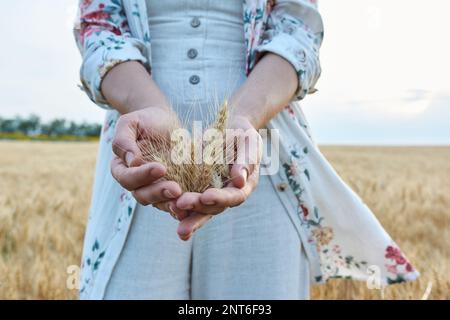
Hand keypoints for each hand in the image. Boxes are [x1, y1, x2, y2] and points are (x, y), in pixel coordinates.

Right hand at [110, 106, 187, 217]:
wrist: (165, 122)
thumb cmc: (145, 121)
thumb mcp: (130, 123)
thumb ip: (124, 140)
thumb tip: (132, 162)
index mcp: (122, 168)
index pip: (127, 178)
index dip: (142, 176)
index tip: (161, 168)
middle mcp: (136, 183)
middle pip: (142, 195)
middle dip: (159, 193)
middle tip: (176, 188)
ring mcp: (154, 189)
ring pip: (159, 203)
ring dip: (171, 203)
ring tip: (186, 199)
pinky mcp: (172, 191)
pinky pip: (175, 202)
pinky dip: (183, 205)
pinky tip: (193, 204)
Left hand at [174, 115, 262, 239]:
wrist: (231, 131)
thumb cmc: (244, 134)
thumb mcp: (249, 142)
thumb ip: (247, 160)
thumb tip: (240, 180)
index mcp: (245, 185)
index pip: (234, 196)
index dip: (221, 198)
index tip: (206, 196)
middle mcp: (229, 194)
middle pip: (215, 208)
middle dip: (198, 209)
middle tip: (181, 205)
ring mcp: (213, 193)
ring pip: (200, 209)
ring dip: (187, 214)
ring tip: (171, 211)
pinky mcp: (199, 188)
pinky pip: (189, 200)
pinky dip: (178, 205)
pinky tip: (166, 206)